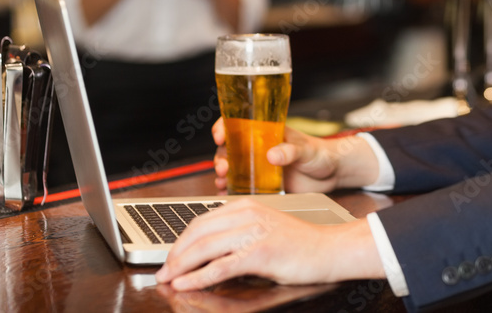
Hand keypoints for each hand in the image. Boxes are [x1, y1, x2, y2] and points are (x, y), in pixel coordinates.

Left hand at [155, 199, 383, 289]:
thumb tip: (206, 249)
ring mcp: (254, 232)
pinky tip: (186, 284)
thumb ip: (237, 232)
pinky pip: (220, 266)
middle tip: (163, 270)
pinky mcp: (260, 253)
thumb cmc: (299, 244)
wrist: (328, 250)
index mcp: (247, 206)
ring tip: (168, 278)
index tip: (169, 256)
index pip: (202, 220)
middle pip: (198, 232)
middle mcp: (248, 214)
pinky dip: (198, 277)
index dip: (180, 240)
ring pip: (205, 248)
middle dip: (175, 253)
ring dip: (180, 266)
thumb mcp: (264, 228)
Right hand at [212, 120, 378, 192]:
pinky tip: (227, 193)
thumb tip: (273, 155)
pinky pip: (241, 186)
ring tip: (223, 181)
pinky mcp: (263, 184)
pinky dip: (231, 190)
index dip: (224, 126)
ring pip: (232, 167)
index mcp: (267, 132)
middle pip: (230, 148)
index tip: (220, 135)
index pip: (238, 123)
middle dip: (221, 156)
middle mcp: (259, 148)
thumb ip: (291, 151)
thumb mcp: (306, 149)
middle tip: (223, 167)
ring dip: (223, 174)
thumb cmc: (320, 153)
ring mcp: (259, 166)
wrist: (332, 173)